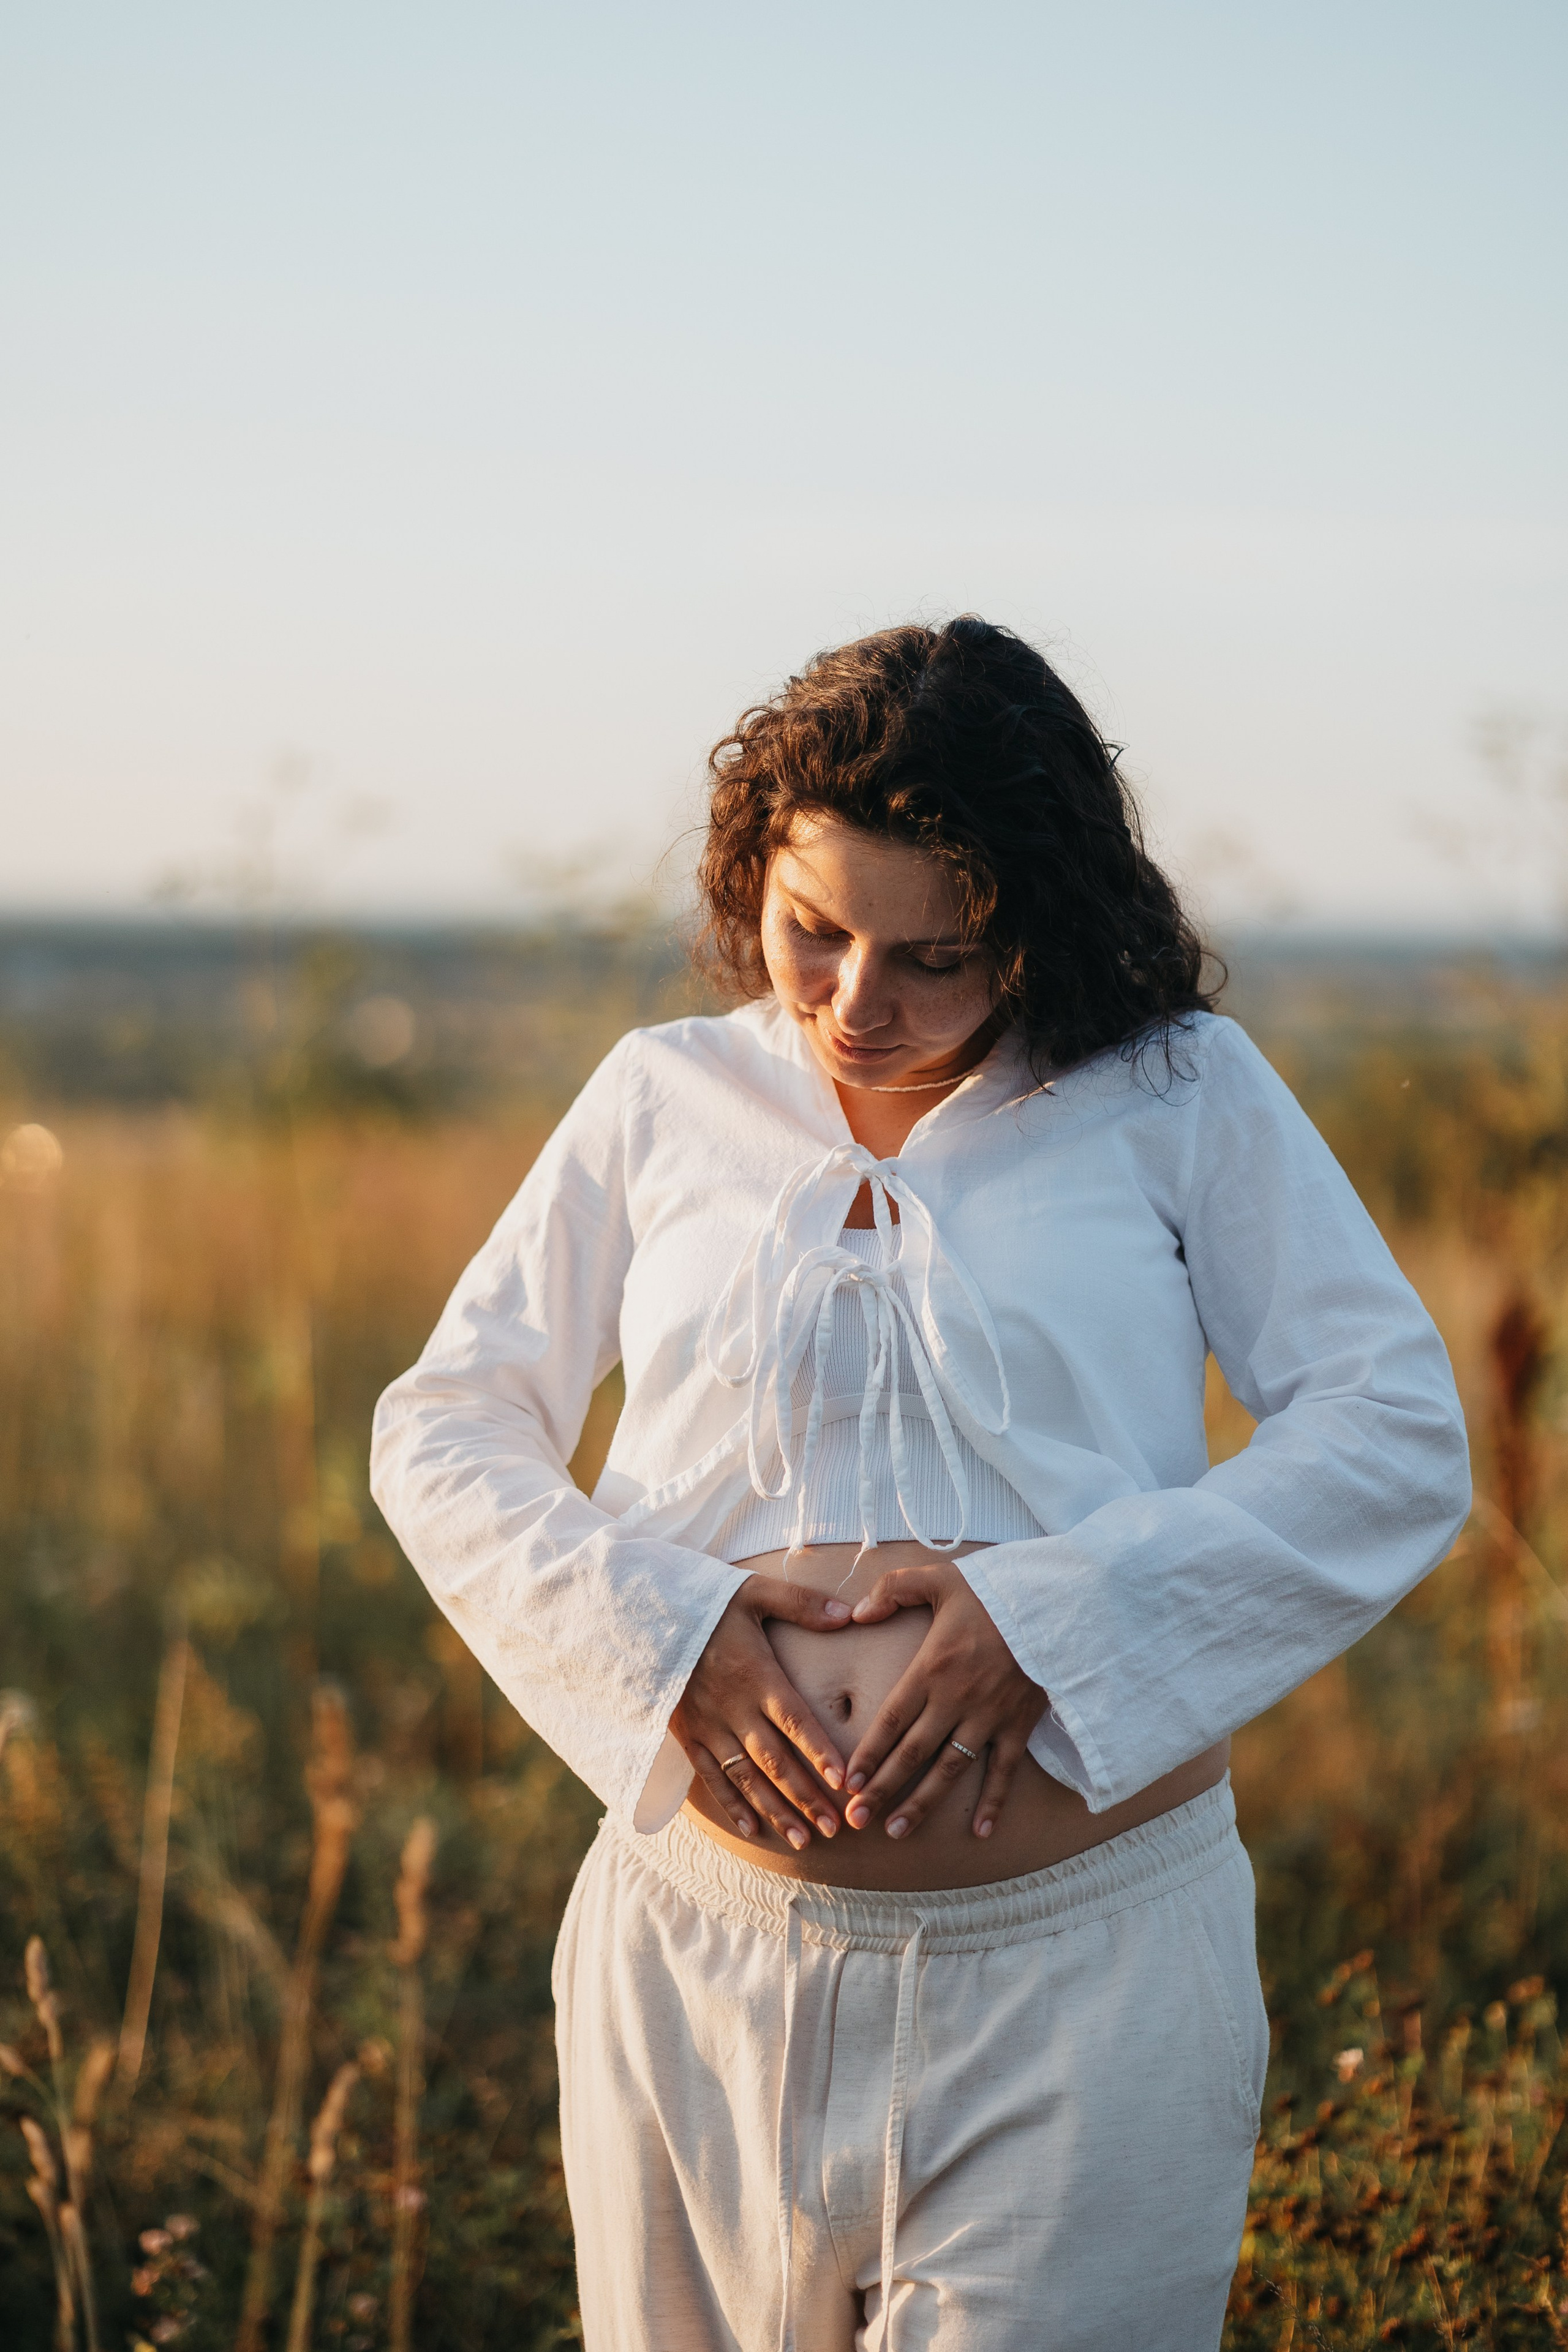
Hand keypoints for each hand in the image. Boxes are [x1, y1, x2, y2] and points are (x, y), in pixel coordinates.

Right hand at [670, 1576, 852, 1850]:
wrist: (643, 1616)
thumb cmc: (706, 1603)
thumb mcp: (754, 1593)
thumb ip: (801, 1604)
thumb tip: (847, 1613)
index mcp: (756, 1675)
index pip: (795, 1721)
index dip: (820, 1751)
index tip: (845, 1781)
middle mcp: (734, 1708)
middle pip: (775, 1760)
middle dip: (806, 1796)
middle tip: (835, 1827)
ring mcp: (709, 1726)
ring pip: (746, 1777)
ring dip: (776, 1810)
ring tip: (805, 1841)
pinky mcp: (687, 1734)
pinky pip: (711, 1776)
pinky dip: (732, 1805)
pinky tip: (754, 1829)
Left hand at [842, 1560, 1045, 1841]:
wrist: (1056, 1602)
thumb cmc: (995, 1590)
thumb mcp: (939, 1578)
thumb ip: (893, 1589)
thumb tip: (858, 1613)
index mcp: (932, 1668)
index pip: (892, 1719)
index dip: (869, 1753)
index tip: (848, 1781)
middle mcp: (957, 1699)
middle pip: (913, 1753)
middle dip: (882, 1788)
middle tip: (857, 1818)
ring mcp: (989, 1716)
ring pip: (950, 1769)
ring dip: (923, 1803)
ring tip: (897, 1831)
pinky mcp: (1019, 1724)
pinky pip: (1003, 1770)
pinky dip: (993, 1803)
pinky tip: (980, 1832)